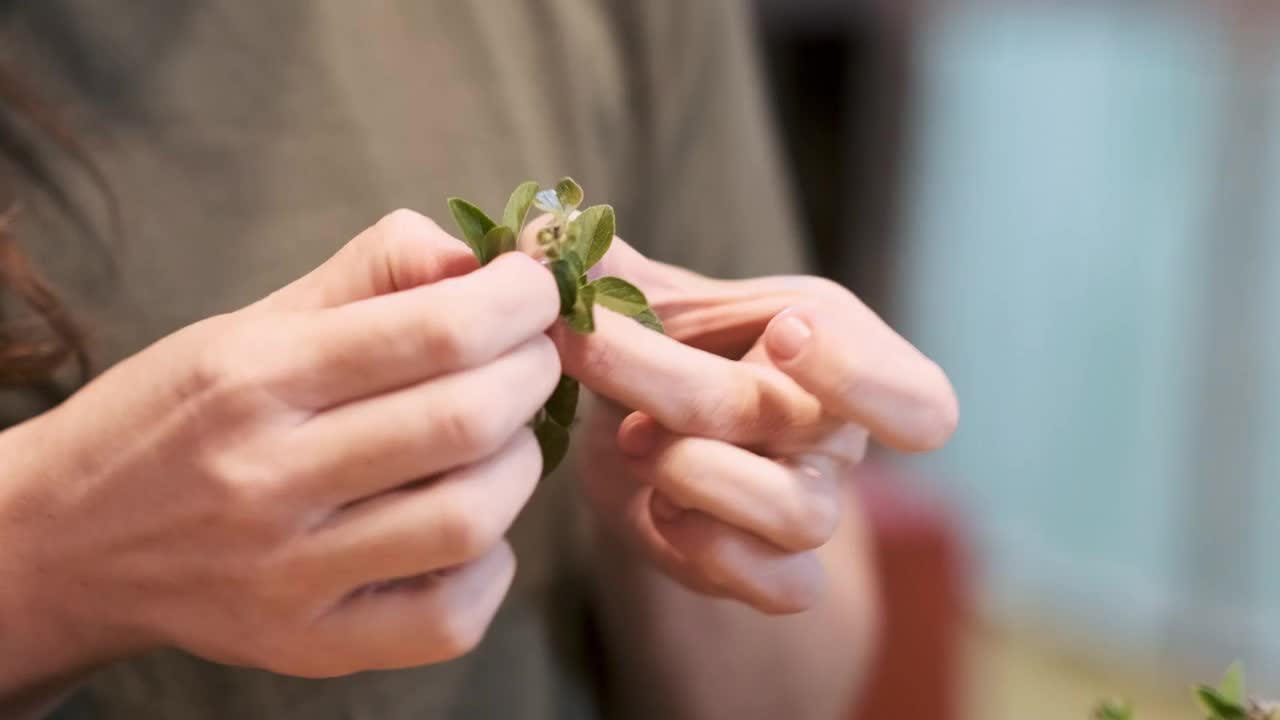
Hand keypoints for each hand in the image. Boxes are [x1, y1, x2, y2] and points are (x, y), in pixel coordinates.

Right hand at [0, 210, 560, 685]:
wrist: (70, 539)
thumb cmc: (180, 414)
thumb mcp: (254, 321)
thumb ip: (374, 272)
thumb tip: (484, 259)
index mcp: (254, 377)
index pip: (438, 329)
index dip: (521, 300)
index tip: (535, 290)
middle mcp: (265, 480)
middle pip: (468, 420)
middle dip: (535, 372)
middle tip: (532, 355)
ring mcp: (287, 577)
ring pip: (471, 519)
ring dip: (520, 464)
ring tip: (501, 436)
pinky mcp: (308, 647)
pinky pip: (450, 617)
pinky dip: (491, 563)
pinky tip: (470, 526)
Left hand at [558, 240, 956, 613]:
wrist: (641, 437)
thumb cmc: (664, 350)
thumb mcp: (646, 299)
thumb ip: (606, 266)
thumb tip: (542, 228)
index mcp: (838, 351)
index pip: (920, 402)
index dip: (862, 374)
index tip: (778, 332)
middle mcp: (838, 438)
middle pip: (798, 426)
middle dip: (669, 378)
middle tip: (583, 340)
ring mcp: (811, 509)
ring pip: (795, 516)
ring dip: (694, 472)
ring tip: (630, 442)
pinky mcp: (773, 573)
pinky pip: (781, 588)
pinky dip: (712, 552)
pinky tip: (657, 511)